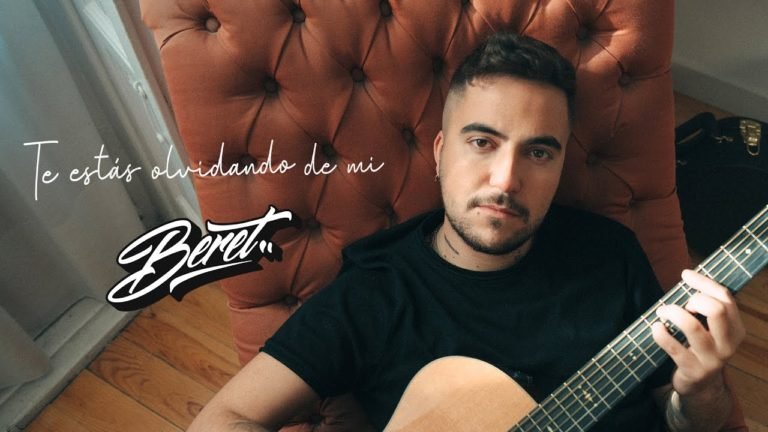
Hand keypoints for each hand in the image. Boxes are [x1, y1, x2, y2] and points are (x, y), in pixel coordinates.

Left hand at [651, 269, 745, 395]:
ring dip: (673, 313)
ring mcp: (712, 359)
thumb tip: (687, 275)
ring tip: (663, 312)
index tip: (685, 274)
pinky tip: (656, 327)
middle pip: (717, 310)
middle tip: (682, 304)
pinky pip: (673, 347)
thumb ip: (705, 305)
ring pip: (692, 326)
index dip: (704, 282)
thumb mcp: (710, 328)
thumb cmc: (699, 347)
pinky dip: (661, 333)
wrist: (700, 386)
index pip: (725, 298)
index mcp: (736, 329)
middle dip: (695, 299)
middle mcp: (728, 344)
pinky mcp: (693, 370)